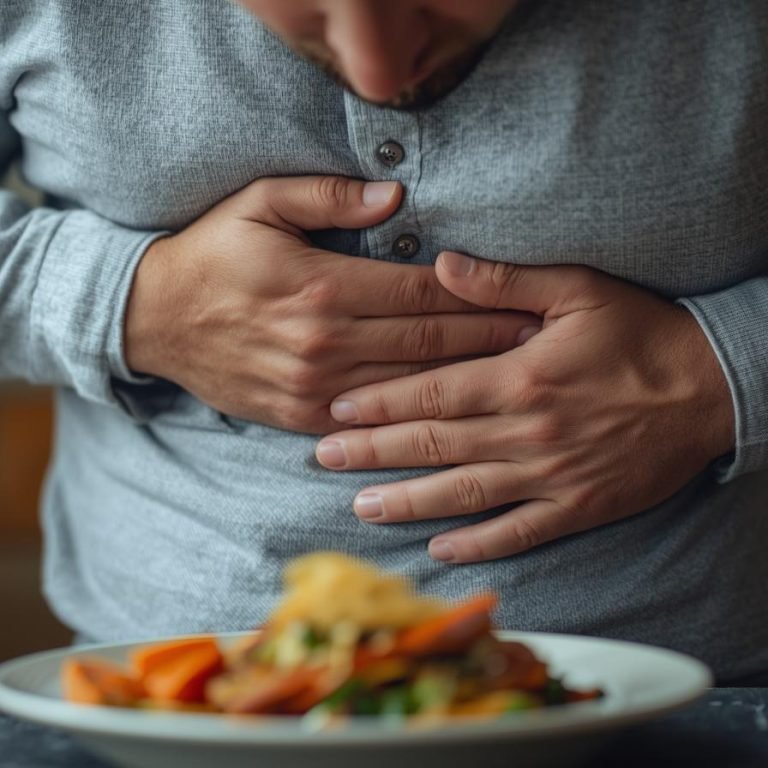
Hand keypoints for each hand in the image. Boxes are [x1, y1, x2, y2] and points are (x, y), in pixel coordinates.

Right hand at [124, 179, 538, 432]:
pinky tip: (455, 416)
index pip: (423, 292)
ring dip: (467, 382)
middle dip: (491, 341)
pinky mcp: (302, 416)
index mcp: (323, 286)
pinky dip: (417, 418)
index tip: (527, 299)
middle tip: (543, 343)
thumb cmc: (213, 253)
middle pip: (430, 342)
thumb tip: (395, 196)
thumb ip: (329, 195)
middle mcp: (326, 342)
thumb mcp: (260, 203)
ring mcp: (315, 387)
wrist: (156, 319)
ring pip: (411, 387)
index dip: (481, 296)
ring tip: (518, 379)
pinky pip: (373, 421)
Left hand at [316, 252, 735, 561]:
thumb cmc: (641, 333)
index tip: (338, 410)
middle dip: (373, 452)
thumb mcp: (578, 289)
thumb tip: (442, 264)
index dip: (379, 402)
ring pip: (464, 493)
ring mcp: (551, 475)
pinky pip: (519, 531)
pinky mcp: (579, 507)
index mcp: (521, 377)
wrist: (711, 387)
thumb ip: (505, 281)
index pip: (431, 392)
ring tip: (361, 507)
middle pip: (433, 444)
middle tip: (325, 459)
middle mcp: (527, 431)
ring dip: (408, 501)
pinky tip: (440, 549)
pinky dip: (478, 543)